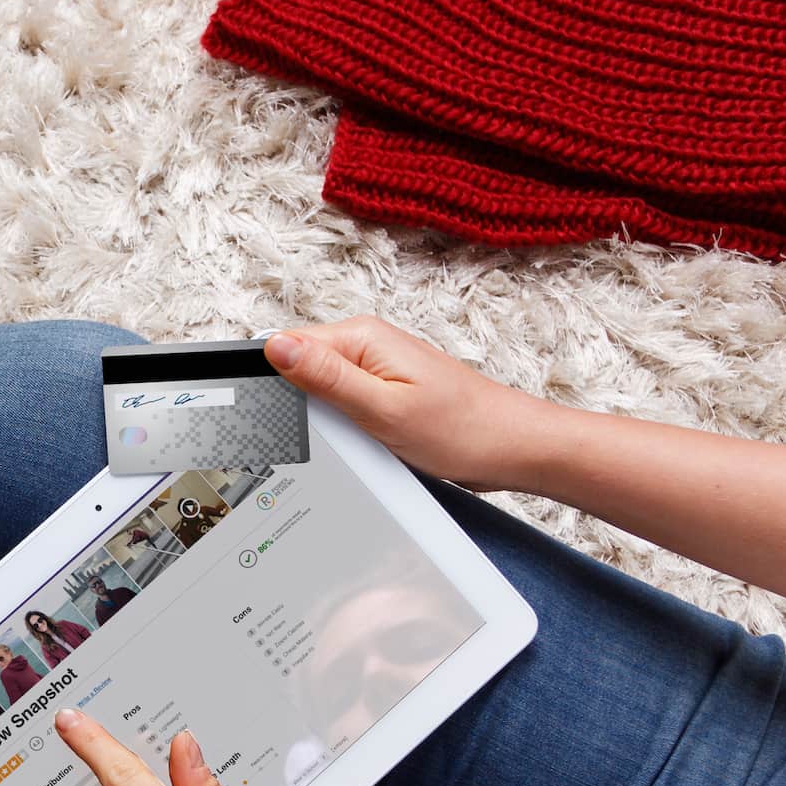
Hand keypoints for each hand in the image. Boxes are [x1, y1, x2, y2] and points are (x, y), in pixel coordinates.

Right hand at [264, 317, 562, 492]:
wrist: (510, 447)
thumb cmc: (460, 431)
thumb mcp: (382, 409)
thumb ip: (326, 377)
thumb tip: (276, 347)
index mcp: (361, 338)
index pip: (287, 347)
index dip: (275, 383)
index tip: (280, 418)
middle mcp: (367, 345)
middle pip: (300, 368)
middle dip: (298, 404)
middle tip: (322, 436)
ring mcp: (377, 367)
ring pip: (320, 388)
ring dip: (322, 417)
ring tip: (347, 440)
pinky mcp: (385, 390)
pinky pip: (343, 401)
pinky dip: (342, 424)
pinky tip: (357, 442)